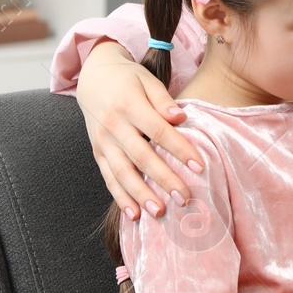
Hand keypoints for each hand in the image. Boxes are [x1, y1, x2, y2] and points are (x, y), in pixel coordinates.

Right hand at [76, 40, 204, 217]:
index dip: (179, 149)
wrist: (94, 77)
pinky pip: (108, 178)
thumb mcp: (147, 80)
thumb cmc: (129, 79)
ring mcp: (103, 142)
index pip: (158, 131)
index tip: (199, 166)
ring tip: (160, 212)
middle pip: (141, 156)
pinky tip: (134, 215)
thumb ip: (163, 100)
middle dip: (163, 179)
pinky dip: (120, 197)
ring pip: (122, 173)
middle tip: (183, 198)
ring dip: (140, 195)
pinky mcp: (97, 153)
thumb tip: (180, 118)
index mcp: (128, 105)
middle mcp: (113, 126)